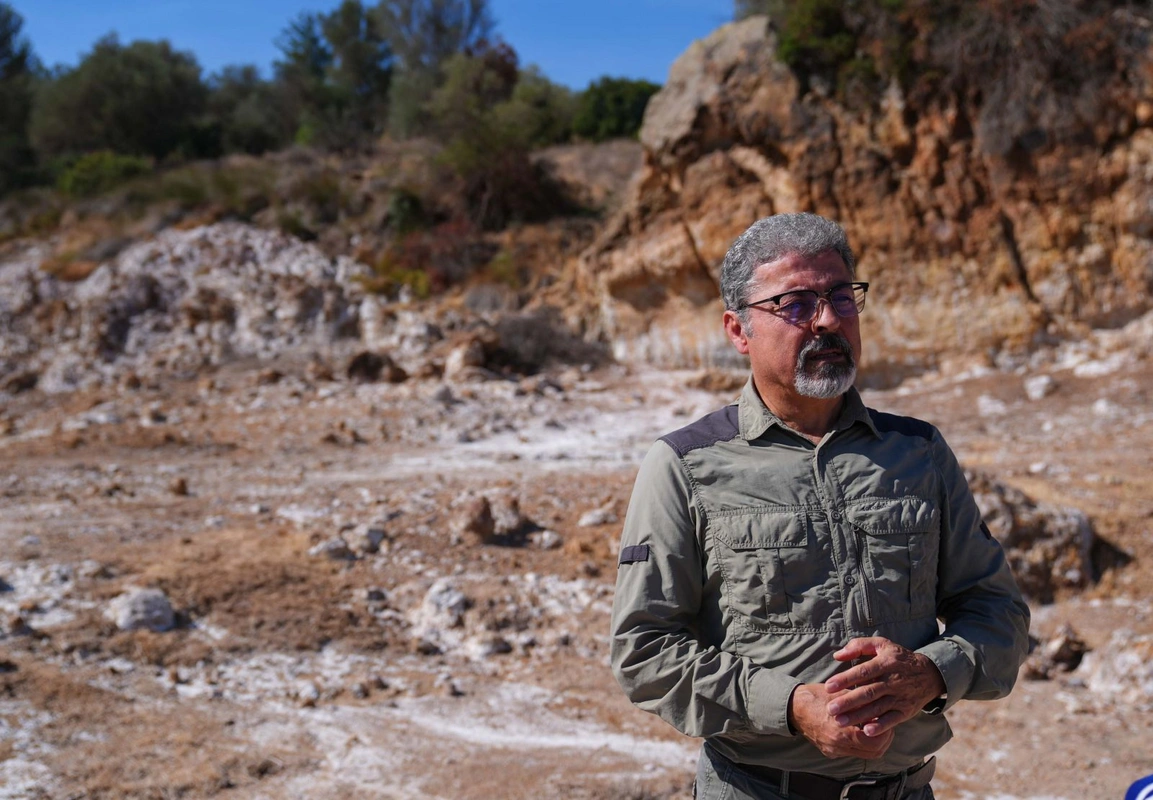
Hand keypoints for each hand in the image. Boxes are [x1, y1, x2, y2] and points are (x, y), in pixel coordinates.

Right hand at [787, 682, 894, 759]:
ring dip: (873, 742)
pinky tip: (860, 729)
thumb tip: (880, 704)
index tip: (885, 719)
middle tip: (884, 724)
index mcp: (840, 732)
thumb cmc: (815, 696)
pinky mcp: (830, 752)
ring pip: (865, 754)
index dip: (885, 732)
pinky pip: (852, 751)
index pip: (874, 742)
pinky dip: (861, 743)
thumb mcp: (839, 694)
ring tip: (873, 726)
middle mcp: (837, 746)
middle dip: (883, 739)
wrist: (792, 707)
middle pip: (873, 752)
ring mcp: (833, 751)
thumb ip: (860, 702)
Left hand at [823, 637, 946, 736]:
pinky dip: (880, 726)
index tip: (828, 687)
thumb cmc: (898, 658)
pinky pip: (892, 720)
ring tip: (840, 722)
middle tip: (830, 709)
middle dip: (848, 702)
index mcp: (885, 663)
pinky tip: (866, 731)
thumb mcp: (882, 645)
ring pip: (877, 708)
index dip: (845, 679)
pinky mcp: (905, 711)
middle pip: (868, 692)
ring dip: (858, 716)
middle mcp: (893, 681)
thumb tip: (837, 656)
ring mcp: (900, 697)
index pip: (862, 672)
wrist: (930, 674)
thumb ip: (859, 646)